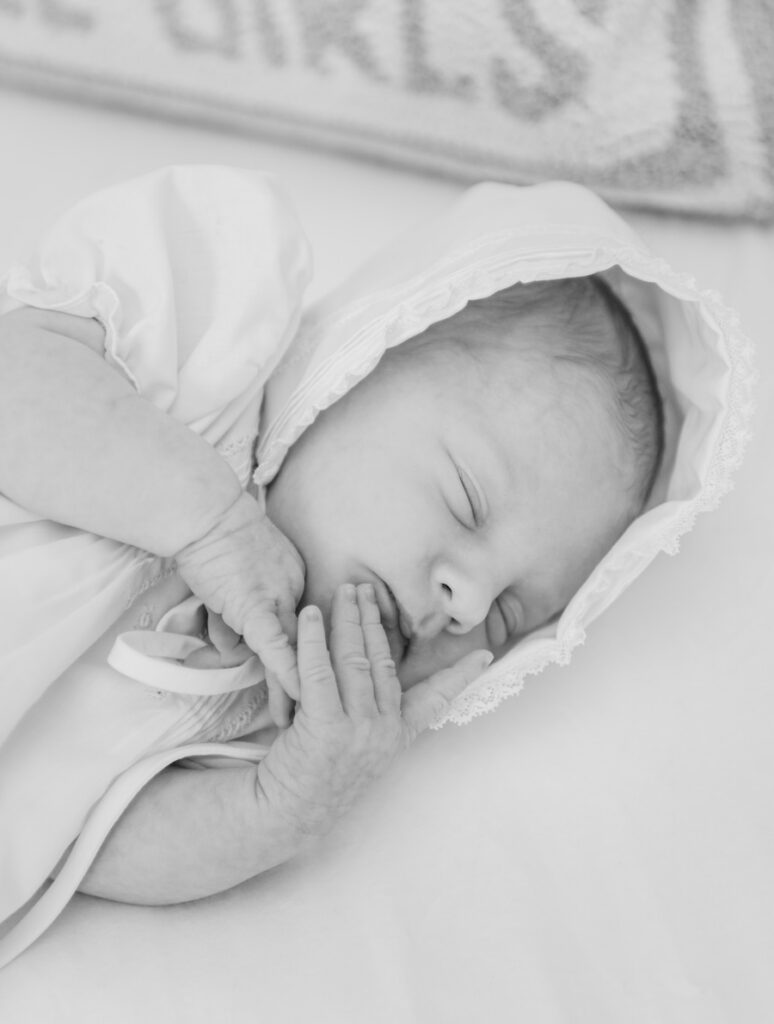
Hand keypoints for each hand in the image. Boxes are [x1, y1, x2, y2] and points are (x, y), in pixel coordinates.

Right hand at [174, 490, 304, 722]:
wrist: (205, 512)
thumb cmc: (213, 537)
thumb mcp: (234, 577)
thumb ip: (239, 611)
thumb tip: (233, 643)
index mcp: (293, 580)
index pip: (301, 629)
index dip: (306, 658)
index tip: (312, 684)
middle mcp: (294, 590)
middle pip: (304, 644)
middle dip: (309, 680)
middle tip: (312, 713)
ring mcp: (278, 597)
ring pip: (292, 651)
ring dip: (291, 688)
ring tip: (291, 719)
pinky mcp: (255, 605)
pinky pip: (275, 646)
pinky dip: (285, 672)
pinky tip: (294, 695)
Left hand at [255, 582, 492, 836]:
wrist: (289, 815)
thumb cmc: (319, 776)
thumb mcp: (362, 751)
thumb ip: (375, 717)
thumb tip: (378, 680)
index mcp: (396, 736)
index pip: (434, 698)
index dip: (458, 675)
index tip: (484, 656)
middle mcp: (382, 731)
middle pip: (380, 661)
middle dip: (373, 619)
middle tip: (365, 588)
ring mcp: (355, 729)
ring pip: (352, 660)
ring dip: (347, 619)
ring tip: (342, 592)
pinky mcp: (324, 728)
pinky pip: (318, 671)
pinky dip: (314, 639)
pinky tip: (311, 616)